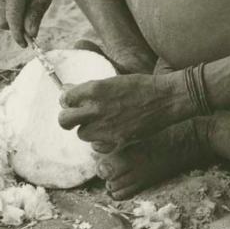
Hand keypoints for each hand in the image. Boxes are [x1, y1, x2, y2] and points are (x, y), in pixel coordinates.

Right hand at [0, 0, 56, 46]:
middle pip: (3, 22)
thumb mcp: (43, 1)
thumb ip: (35, 17)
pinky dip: (6, 18)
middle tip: (29, 28)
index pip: (12, 19)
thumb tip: (30, 35)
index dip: (18, 35)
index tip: (25, 45)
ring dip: (10, 24)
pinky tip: (17, 12)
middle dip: (15, 29)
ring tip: (25, 17)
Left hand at [58, 71, 191, 152]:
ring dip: (87, 130)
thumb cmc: (140, 86)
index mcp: (94, 89)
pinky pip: (96, 147)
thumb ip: (89, 88)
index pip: (65, 98)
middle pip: (64, 121)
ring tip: (100, 124)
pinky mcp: (116, 140)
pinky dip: (100, 142)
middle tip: (76, 117)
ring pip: (81, 134)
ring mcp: (105, 126)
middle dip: (68, 119)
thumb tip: (68, 89)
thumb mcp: (112, 81)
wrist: (165, 99)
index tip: (73, 102)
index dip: (68, 101)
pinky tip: (109, 134)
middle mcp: (96, 109)